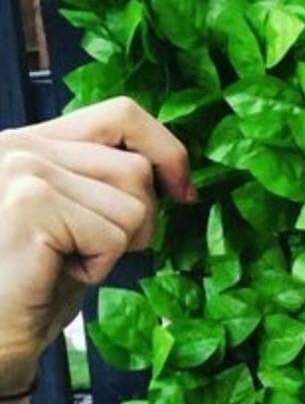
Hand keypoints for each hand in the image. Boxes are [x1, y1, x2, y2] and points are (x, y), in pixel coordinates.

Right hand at [0, 97, 192, 393]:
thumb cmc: (32, 288)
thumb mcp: (78, 223)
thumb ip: (107, 186)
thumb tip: (177, 176)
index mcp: (35, 143)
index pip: (122, 115)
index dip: (167, 151)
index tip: (183, 193)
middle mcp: (22, 146)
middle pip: (137, 169)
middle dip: (137, 222)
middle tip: (89, 252)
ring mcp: (23, 170)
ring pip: (134, 205)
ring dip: (114, 250)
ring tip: (66, 262)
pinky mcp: (31, 204)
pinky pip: (113, 237)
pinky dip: (98, 269)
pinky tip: (57, 274)